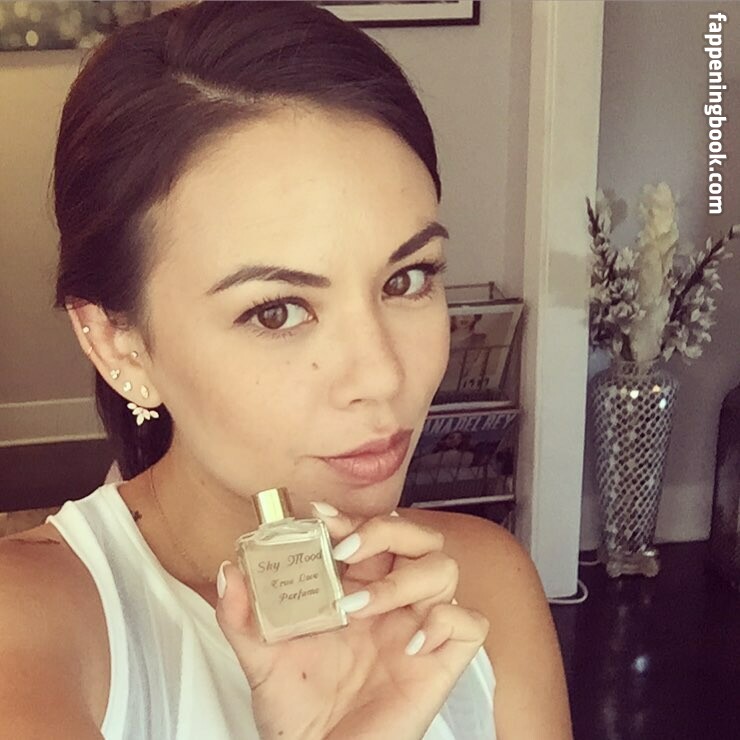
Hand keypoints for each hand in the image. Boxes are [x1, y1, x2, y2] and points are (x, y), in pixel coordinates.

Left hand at [215, 506, 489, 739]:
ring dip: (404, 579)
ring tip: (361, 608)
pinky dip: (445, 622)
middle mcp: (392, 603)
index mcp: (358, 590)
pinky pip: (470, 624)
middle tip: (345, 551)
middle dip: (385, 531)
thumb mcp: (260, 658)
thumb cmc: (296, 710)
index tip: (319, 517)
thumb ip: (242, 615)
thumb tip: (229, 572)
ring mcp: (419, 629)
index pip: (371, 533)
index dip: (351, 517)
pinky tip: (409, 642)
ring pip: (445, 569)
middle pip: (417, 537)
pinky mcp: (441, 663)